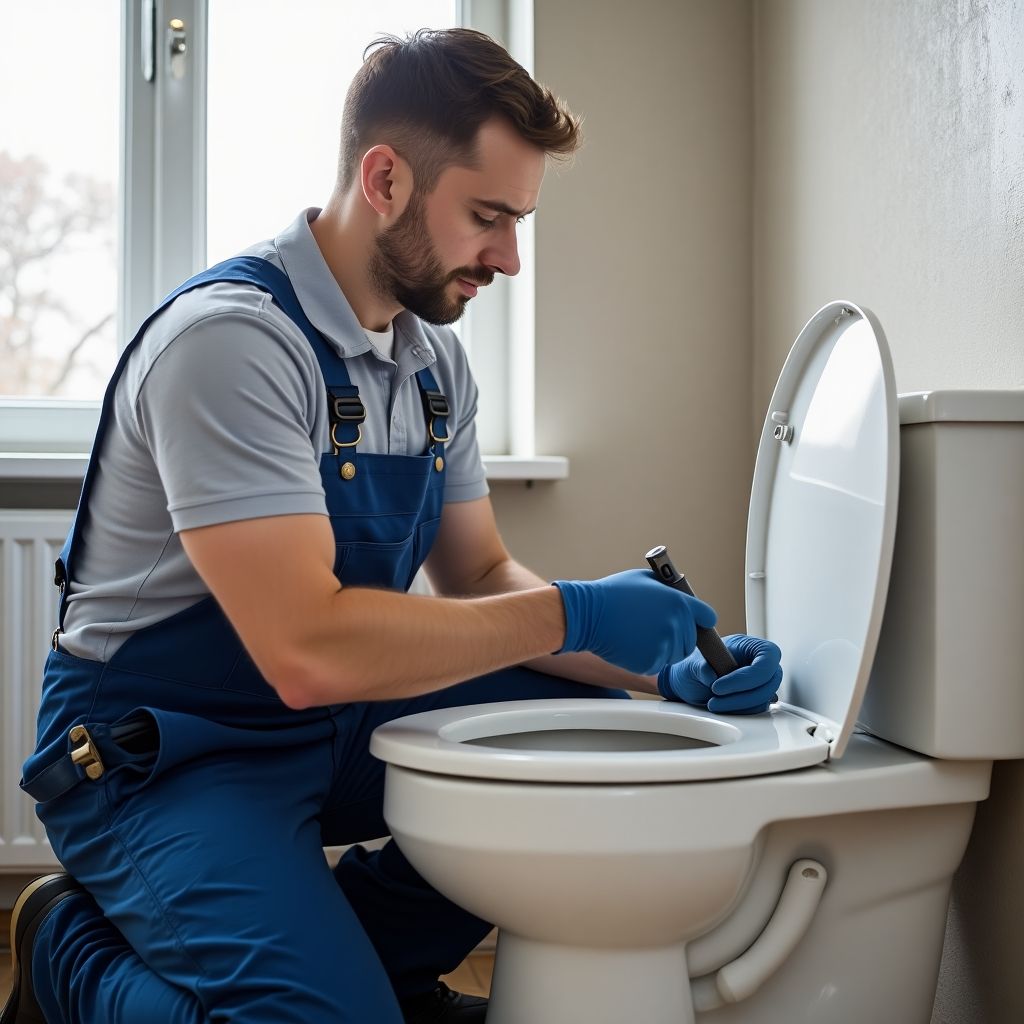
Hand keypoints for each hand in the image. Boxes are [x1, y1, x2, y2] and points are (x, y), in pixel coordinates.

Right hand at [553, 569, 716, 675]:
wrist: (588, 615)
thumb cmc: (613, 594)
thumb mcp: (645, 579)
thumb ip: (668, 589)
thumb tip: (677, 594)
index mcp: (679, 603)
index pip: (708, 617)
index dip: (701, 619)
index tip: (695, 622)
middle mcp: (677, 625)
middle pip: (691, 640)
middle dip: (679, 635)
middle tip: (656, 628)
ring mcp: (665, 646)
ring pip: (675, 654)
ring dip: (664, 648)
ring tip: (641, 634)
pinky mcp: (651, 663)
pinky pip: (657, 664)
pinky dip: (648, 658)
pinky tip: (632, 644)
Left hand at [658, 634, 780, 714]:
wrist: (687, 682)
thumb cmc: (692, 666)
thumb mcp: (692, 664)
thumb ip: (702, 667)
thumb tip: (711, 675)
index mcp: (748, 645)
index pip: (768, 657)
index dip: (747, 675)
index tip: (718, 686)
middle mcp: (757, 662)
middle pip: (770, 680)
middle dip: (742, 694)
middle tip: (714, 698)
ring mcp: (759, 681)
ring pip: (765, 697)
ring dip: (739, 705)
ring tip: (713, 703)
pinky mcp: (755, 698)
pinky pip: (757, 708)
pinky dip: (740, 711)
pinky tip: (722, 707)